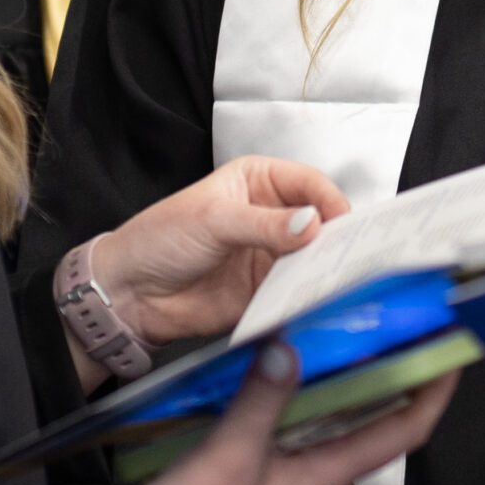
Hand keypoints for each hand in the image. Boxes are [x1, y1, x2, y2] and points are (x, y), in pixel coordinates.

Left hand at [94, 155, 349, 345]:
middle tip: (353, 253)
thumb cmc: (160, 238)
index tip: (342, 221)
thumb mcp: (212, 220)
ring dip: (326, 269)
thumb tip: (311, 224)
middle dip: (335, 237)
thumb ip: (263, 223)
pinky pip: (297, 293)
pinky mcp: (268, 292)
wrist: (130, 293)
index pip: (309, 184)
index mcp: (260, 182)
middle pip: (320, 222)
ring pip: (313, 260)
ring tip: (341, 280)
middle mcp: (273, 217)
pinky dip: (308, 298)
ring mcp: (272, 256)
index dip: (328, 200)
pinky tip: (317, 302)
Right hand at [100, 343, 457, 484]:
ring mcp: (290, 472)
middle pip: (379, 419)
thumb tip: (289, 345)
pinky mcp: (260, 467)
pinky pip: (302, 420)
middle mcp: (319, 474)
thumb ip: (262, 399)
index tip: (454, 348)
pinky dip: (310, 387)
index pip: (404, 431)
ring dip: (358, 377)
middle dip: (401, 373)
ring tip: (363, 327)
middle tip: (411, 322)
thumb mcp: (230, 455)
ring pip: (340, 418)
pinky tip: (293, 358)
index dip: (434, 391)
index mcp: (327, 476)